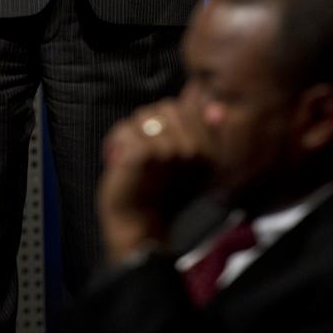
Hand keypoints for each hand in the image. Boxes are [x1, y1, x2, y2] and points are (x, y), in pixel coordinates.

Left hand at [98, 99, 213, 261]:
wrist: (137, 225)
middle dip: (149, 126)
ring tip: (133, 158)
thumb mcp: (186, 161)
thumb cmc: (158, 192)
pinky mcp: (146, 154)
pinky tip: (121, 161)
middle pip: (166, 107)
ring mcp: (171, 151)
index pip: (186, 107)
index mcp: (209, 150)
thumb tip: (215, 108)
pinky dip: (116, 143)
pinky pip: (126, 130)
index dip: (166, 122)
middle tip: (146, 155)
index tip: (161, 147)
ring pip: (143, 116)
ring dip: (132, 134)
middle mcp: (195, 150)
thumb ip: (199, 131)